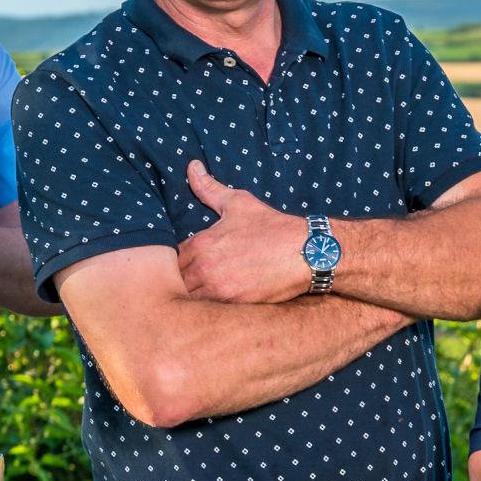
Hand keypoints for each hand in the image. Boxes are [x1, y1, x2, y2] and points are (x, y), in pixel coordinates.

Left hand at [175, 161, 308, 303]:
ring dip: (199, 297)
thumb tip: (191, 167)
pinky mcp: (236, 306)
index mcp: (201, 243)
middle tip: (202, 280)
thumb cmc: (272, 227)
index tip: (194, 263)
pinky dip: (215, 309)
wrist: (307, 252)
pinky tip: (224, 302)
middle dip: (188, 281)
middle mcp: (205, 268)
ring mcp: (220, 289)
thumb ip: (209, 188)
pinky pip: (213, 313)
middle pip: (180, 283)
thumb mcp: (238, 203)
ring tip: (212, 292)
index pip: (173, 260)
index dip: (182, 262)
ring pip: (193, 300)